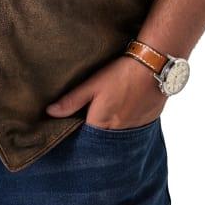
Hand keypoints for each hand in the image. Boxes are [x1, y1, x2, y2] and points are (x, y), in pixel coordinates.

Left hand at [45, 54, 167, 128]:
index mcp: (102, 124)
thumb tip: (50, 112)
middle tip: (94, 118)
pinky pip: (135, 128)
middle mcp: (119, 132)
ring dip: (114, 128)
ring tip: (112, 113)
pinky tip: (128, 110)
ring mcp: (136, 128)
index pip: (86, 138)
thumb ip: (72, 101)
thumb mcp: (92, 84)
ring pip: (120, 134)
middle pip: (103, 138)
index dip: (80, 132)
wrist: (154, 66)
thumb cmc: (121, 73)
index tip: (75, 126)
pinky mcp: (148, 121)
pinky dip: (129, 122)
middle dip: (97, 133)